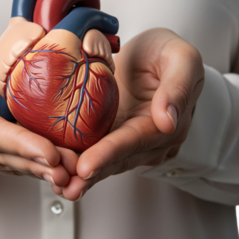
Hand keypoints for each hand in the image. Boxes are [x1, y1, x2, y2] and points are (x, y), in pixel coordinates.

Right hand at [0, 27, 76, 184]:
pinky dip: (45, 165)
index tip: (49, 152)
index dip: (22, 145)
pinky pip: (24, 160)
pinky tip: (67, 167)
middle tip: (72, 167)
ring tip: (74, 170)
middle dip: (42, 164)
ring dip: (46, 170)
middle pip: (9, 157)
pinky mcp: (1, 150)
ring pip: (18, 164)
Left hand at [51, 28, 204, 200]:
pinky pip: (93, 153)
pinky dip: (75, 165)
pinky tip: (57, 175)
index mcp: (169, 124)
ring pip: (105, 163)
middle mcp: (150, 141)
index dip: (109, 154)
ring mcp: (129, 142)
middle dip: (90, 174)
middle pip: (117, 159)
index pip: (135, 141)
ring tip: (59, 186)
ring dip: (80, 177)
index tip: (86, 166)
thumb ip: (177, 86)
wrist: (153, 54)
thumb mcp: (182, 57)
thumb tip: (168, 122)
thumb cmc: (167, 52)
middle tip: (66, 186)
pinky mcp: (110, 137)